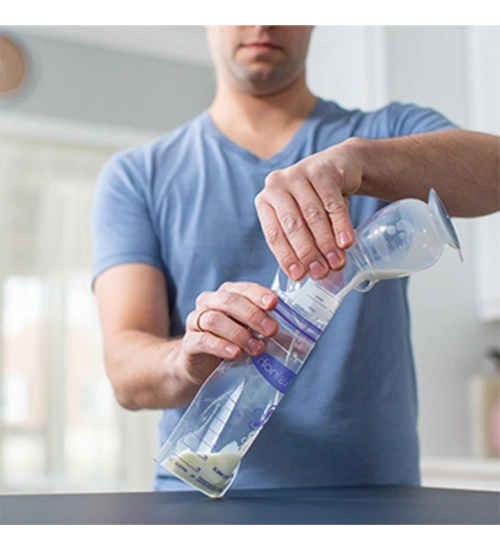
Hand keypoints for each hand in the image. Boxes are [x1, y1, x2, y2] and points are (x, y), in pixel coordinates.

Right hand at [181, 281, 278, 384]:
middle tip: (271, 330)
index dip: (258, 294)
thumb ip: (273, 336)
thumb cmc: (231, 345)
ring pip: (214, 319)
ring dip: (238, 333)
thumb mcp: (253, 337)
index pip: (243, 289)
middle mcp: (209, 303)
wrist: (200, 366)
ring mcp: (196, 321)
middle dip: (252, 314)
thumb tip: (303, 343)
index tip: (274, 304)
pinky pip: (201, 339)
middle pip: (228, 301)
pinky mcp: (189, 342)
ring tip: (256, 348)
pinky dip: (219, 345)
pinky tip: (234, 353)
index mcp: (227, 295)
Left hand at [254, 139, 362, 280]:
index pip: (274, 235)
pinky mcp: (321, 170)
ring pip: (313, 216)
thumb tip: (313, 275)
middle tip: (321, 273)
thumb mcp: (300, 218)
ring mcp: (298, 175)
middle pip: (293, 226)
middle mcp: (276, 186)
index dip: (286, 257)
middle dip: (308, 253)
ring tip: (337, 263)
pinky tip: (346, 243)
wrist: (338, 166)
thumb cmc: (315, 200)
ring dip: (326, 243)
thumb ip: (301, 242)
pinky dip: (340, 225)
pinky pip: (332, 203)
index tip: (299, 277)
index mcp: (265, 202)